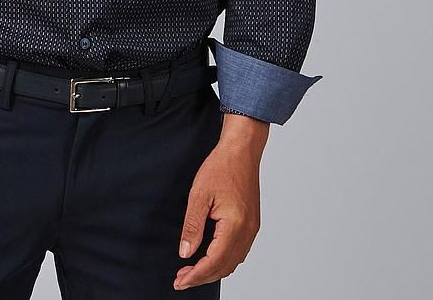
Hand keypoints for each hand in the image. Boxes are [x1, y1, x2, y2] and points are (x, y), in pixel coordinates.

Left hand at [173, 134, 262, 289]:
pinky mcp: (252, 224)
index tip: (180, 280)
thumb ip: (192, 226)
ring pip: (233, 262)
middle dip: (202, 277)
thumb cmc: (221, 167)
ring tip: (192, 271)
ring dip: (213, 270)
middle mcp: (247, 231)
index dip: (196, 275)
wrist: (241, 151)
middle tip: (181, 279)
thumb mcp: (199, 195)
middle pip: (225, 267)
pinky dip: (224, 260)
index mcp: (235, 225)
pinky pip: (239, 252)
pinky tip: (210, 257)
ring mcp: (252, 228)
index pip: (214, 261)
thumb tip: (185, 252)